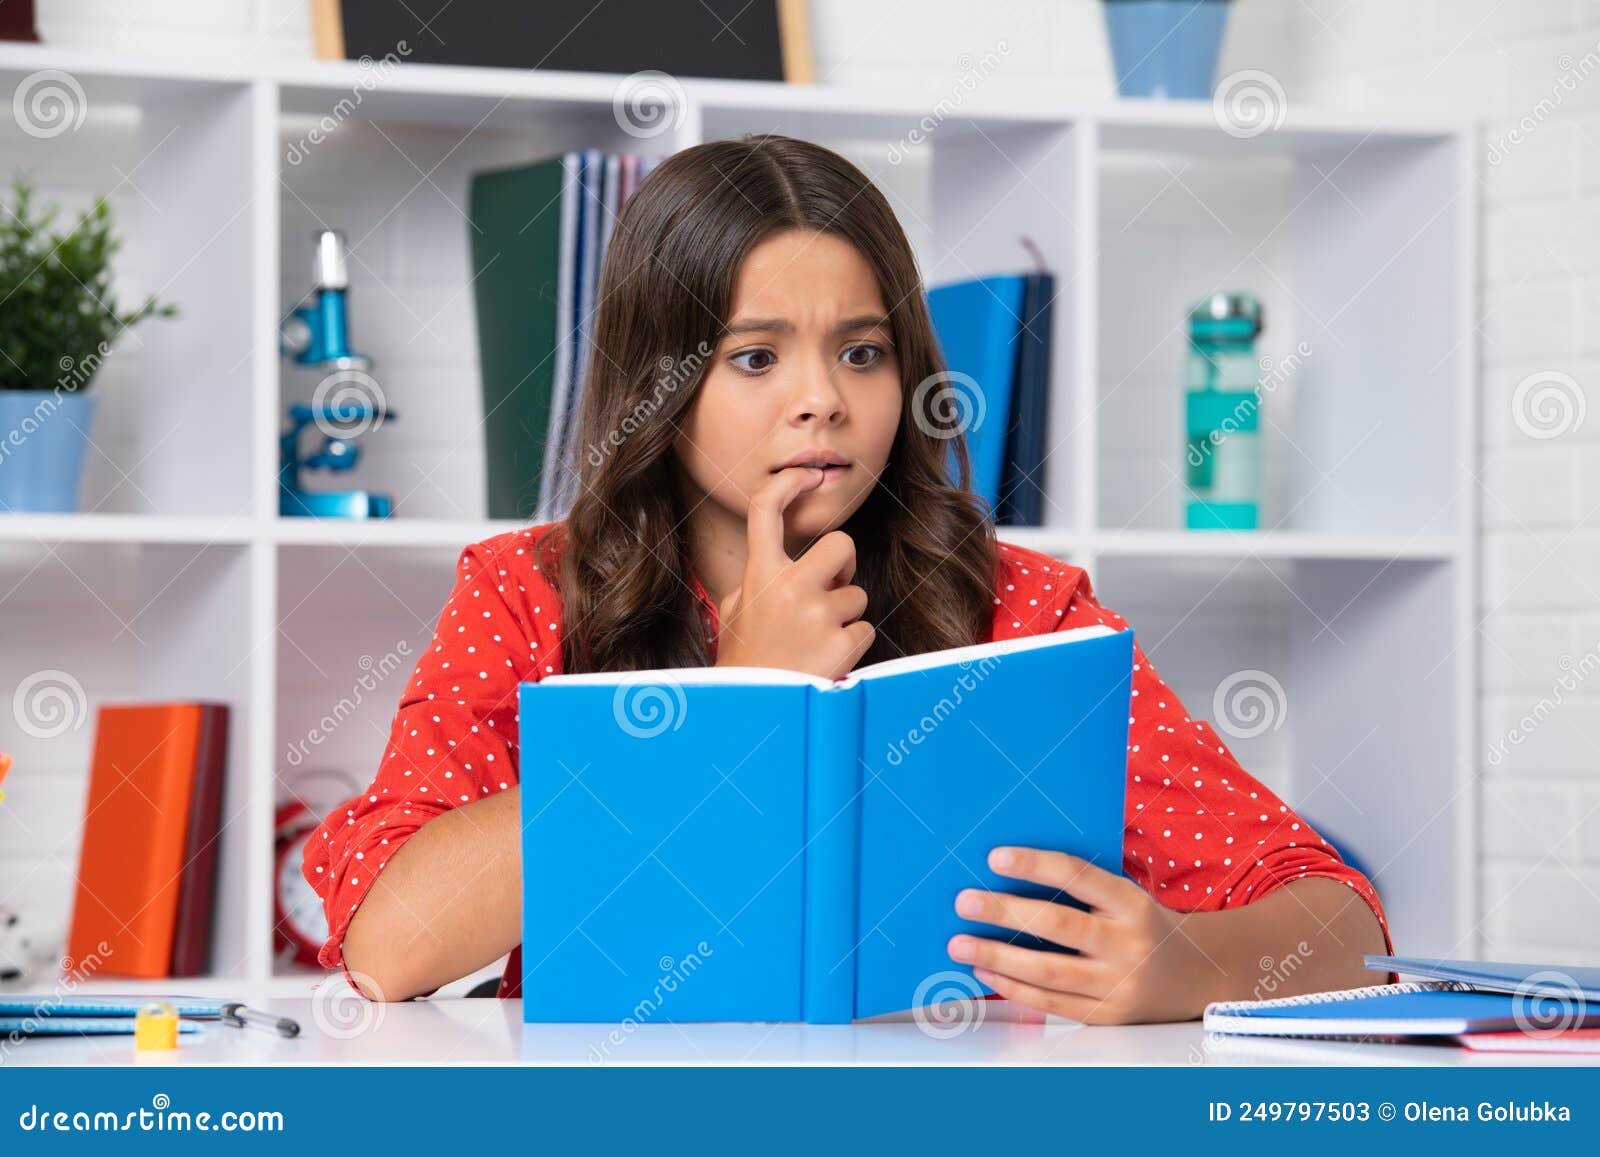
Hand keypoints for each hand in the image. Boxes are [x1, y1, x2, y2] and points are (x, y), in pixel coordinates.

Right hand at [713, 466, 874, 680]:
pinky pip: (865, 628)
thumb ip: (756, 582)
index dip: (788, 483)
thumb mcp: (733, 613)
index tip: (806, 476)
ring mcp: (817, 617)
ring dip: (844, 615)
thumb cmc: (744, 662)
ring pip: (856, 594)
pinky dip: (851, 643)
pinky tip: (826, 659)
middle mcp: (788, 589)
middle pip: (841, 543)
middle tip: (830, 585)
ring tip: (816, 640)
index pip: (765, 510)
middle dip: (844, 563)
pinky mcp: (842, 644)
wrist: (754, 713)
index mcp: (758, 576)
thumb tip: (781, 560)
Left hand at [946, 846, 1215, 1023]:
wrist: (1196, 976)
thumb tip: (1008, 871)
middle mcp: (1128, 943)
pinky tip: (985, 972)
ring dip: (997, 957)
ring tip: (959, 945)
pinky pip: (1052, 1004)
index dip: (1035, 864)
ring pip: (1049, 972)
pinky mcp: (1107, 1016)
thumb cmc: (1143, 925)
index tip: (993, 857)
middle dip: (1004, 913)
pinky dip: (1014, 988)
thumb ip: (1082, 887)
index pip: (1078, 875)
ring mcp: (1119, 984)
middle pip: (1057, 926)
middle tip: (963, 902)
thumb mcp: (1126, 897)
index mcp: (1131, 903)